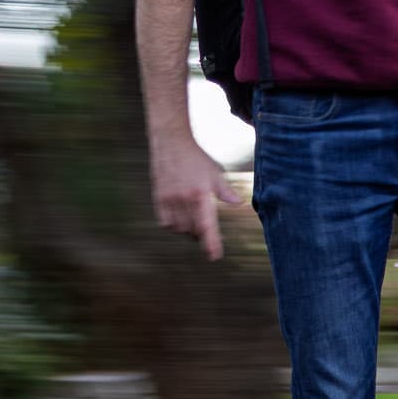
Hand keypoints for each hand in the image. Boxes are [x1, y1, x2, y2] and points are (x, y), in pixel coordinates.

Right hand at [150, 136, 241, 260]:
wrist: (171, 142)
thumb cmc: (196, 159)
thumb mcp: (215, 173)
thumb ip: (226, 191)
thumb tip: (239, 203)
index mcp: (200, 194)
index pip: (207, 225)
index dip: (211, 243)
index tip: (214, 256)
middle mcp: (183, 198)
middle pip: (193, 230)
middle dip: (202, 236)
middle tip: (208, 236)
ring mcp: (169, 199)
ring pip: (179, 229)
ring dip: (188, 232)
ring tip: (195, 227)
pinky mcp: (158, 197)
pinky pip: (165, 223)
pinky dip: (174, 227)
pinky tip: (181, 222)